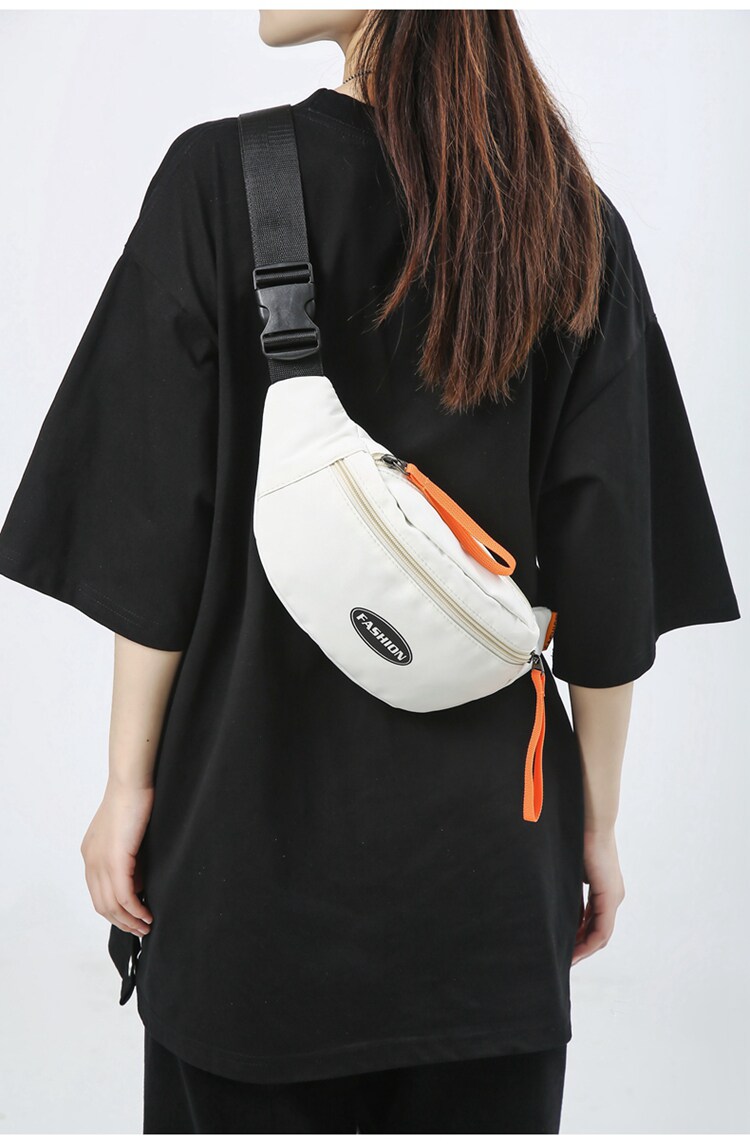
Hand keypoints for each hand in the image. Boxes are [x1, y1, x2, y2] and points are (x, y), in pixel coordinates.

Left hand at [80, 778, 154, 937]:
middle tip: (141, 929)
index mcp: (91, 853)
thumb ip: (127, 858)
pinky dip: (135, 909)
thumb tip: (138, 882)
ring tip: (146, 926)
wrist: (131, 782)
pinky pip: (124, 895)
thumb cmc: (134, 800)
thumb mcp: (126, 835)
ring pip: (112, 904)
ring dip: (129, 920)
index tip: (132, 919)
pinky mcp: (116, 859)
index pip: (98, 893)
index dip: (115, 911)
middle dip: (121, 922)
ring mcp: (101, 861)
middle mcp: (91, 860)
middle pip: (102, 904)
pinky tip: (146, 914)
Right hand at [572, 827, 624, 965]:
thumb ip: (565, 885)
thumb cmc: (575, 835)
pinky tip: (573, 951)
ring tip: (565, 960)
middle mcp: (612, 895)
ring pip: (600, 934)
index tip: (560, 946)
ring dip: (583, 949)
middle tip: (561, 960)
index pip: (591, 920)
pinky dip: (588, 943)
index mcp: (602, 887)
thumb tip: (550, 898)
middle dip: (579, 947)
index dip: (577, 936)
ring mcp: (613, 897)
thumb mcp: (568, 868)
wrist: (589, 818)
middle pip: (597, 932)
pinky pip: (601, 931)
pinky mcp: (610, 897)